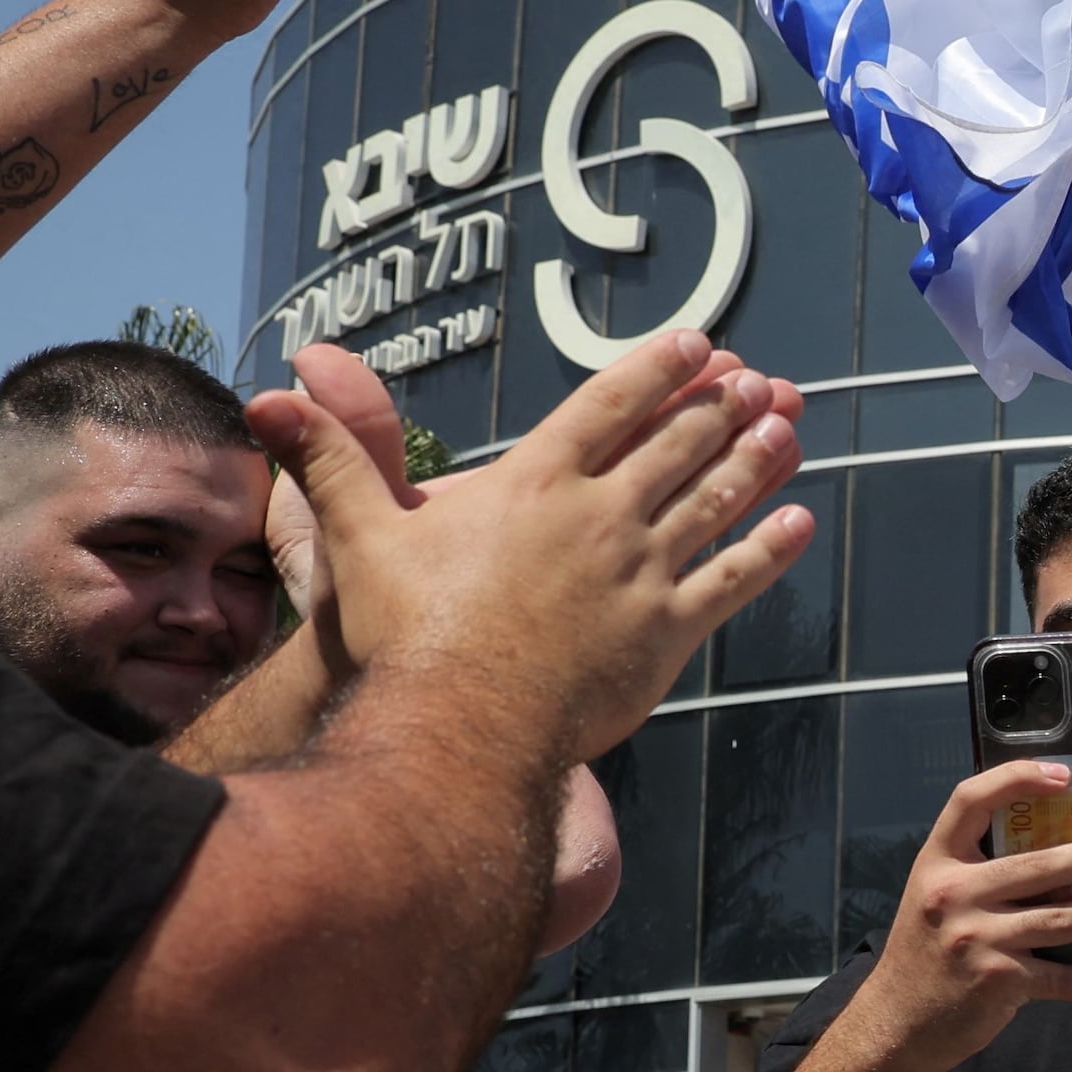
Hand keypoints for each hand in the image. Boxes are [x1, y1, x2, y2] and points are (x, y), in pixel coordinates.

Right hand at [252, 331, 808, 757]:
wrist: (457, 726)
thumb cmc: (405, 634)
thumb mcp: (360, 536)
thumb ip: (331, 460)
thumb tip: (270, 396)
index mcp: (535, 484)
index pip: (608, 408)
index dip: (657, 372)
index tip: (699, 344)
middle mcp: (599, 519)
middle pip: (676, 448)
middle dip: (723, 409)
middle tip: (763, 381)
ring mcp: (640, 575)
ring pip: (714, 503)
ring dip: (756, 462)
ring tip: (789, 427)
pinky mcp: (665, 635)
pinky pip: (732, 583)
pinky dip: (769, 551)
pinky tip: (800, 523)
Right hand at [861, 765, 1071, 1071]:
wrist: (895, 1023)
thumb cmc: (926, 952)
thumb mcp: (936, 897)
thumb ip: (980, 871)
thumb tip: (1061, 850)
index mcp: (939, 862)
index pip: (970, 801)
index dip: (1016, 779)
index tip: (1066, 775)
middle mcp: (955, 894)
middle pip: (1040, 864)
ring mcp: (977, 939)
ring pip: (1064, 920)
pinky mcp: (999, 982)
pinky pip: (1064, 980)